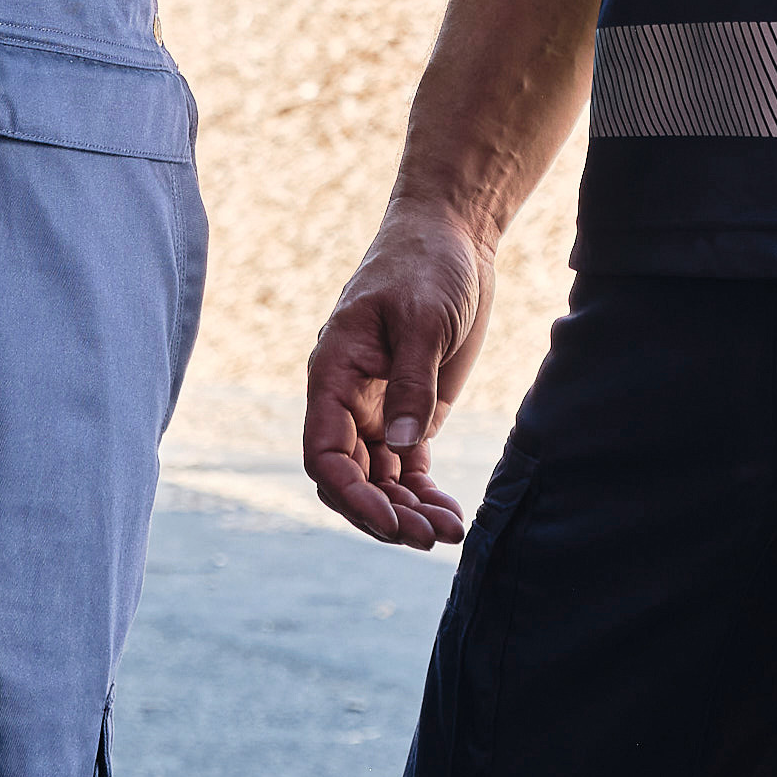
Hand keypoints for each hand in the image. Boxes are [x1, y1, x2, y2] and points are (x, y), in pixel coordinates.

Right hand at [304, 195, 494, 545]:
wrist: (452, 238)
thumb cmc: (425, 266)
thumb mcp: (422, 319)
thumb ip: (411, 383)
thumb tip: (402, 448)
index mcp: (333, 375)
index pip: (324, 453)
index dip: (350, 494)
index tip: (389, 520)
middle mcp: (348, 401)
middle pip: (350, 478)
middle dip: (383, 514)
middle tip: (428, 539)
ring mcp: (379, 410)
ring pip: (380, 480)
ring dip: (407, 512)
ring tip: (448, 535)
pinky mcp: (413, 412)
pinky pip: (409, 466)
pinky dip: (425, 494)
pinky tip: (451, 516)